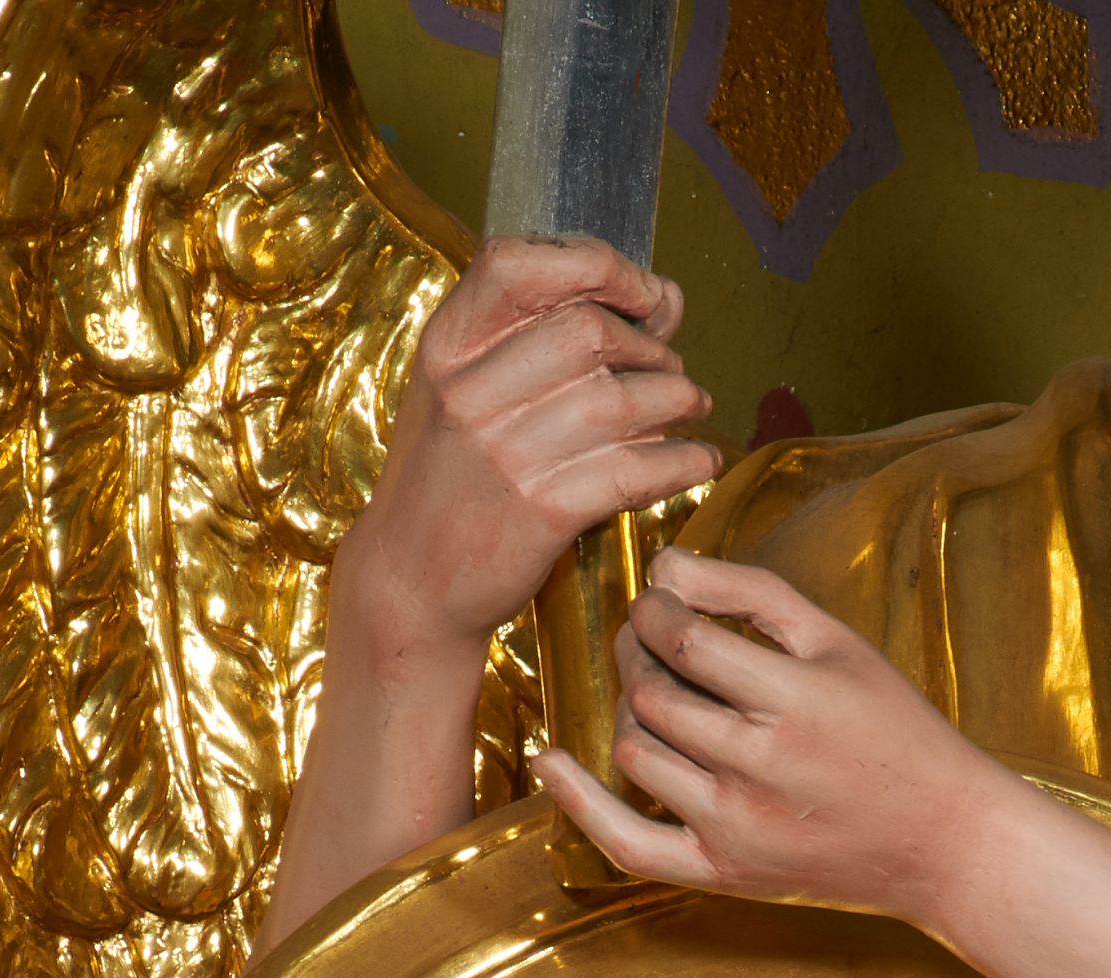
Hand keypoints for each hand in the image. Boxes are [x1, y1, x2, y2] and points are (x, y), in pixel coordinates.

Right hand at [326, 237, 723, 673]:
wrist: (411, 580)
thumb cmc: (454, 478)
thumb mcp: (472, 391)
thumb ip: (554, 336)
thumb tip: (668, 298)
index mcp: (445, 345)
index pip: (518, 264)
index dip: (596, 265)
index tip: (642, 295)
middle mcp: (467, 391)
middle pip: (587, 330)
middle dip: (648, 346)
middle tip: (669, 370)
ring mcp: (503, 453)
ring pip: (620, 398)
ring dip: (675, 398)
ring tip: (690, 406)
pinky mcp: (541, 513)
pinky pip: (634, 469)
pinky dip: (683, 461)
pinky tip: (699, 461)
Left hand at [534, 550, 1019, 926]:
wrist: (942, 842)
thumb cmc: (894, 731)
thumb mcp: (840, 644)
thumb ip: (751, 595)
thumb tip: (663, 568)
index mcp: (798, 700)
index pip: (685, 640)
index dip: (656, 611)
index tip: (660, 605)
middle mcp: (763, 767)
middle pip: (652, 694)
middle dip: (638, 655)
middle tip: (650, 642)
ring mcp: (737, 828)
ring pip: (636, 751)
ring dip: (632, 713)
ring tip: (656, 694)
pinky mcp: (723, 873)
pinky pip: (627, 843)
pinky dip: (579, 802)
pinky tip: (549, 763)